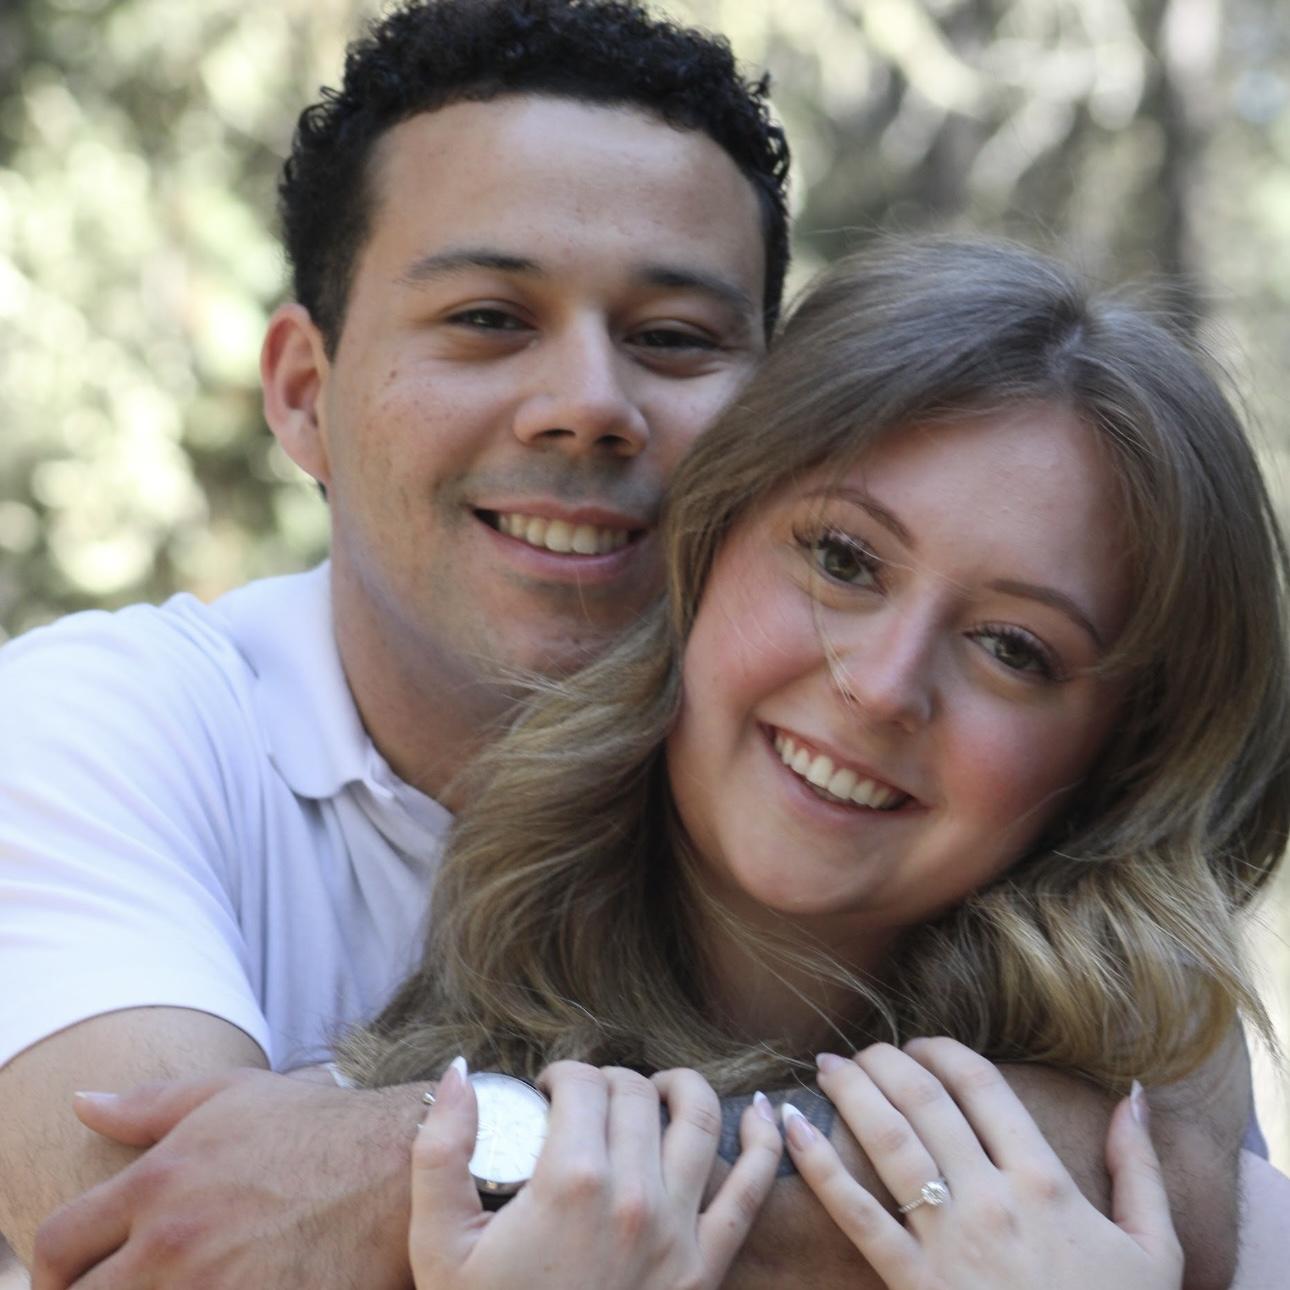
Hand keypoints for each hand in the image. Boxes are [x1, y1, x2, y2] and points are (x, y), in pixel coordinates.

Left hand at [32, 1068, 422, 1288]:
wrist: (404, 1165)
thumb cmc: (320, 1127)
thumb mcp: (232, 1096)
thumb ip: (150, 1104)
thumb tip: (82, 1102)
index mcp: (157, 1183)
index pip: (55, 1248)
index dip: (54, 1274)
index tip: (77, 1280)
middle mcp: (172, 1243)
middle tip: (130, 1289)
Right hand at [409, 1060, 782, 1289]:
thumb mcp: (439, 1246)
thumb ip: (440, 1151)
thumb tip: (461, 1070)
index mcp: (571, 1182)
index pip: (583, 1083)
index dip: (560, 1075)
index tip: (544, 1093)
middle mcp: (634, 1196)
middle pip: (635, 1093)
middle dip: (607, 1081)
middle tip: (585, 1104)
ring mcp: (678, 1231)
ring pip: (699, 1117)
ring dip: (680, 1087)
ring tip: (655, 1090)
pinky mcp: (706, 1266)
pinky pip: (751, 1188)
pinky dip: (766, 1142)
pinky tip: (766, 1111)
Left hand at [782, 1039, 1182, 1289]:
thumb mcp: (1154, 1250)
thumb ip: (1139, 1168)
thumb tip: (1135, 1094)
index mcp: (1045, 1183)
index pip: (983, 1087)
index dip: (946, 1052)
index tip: (923, 1044)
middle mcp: (992, 1200)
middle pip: (927, 1101)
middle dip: (889, 1061)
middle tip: (867, 1049)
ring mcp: (949, 1241)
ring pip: (890, 1141)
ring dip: (853, 1091)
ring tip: (828, 1064)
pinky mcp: (913, 1282)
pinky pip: (857, 1214)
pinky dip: (819, 1165)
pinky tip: (792, 1126)